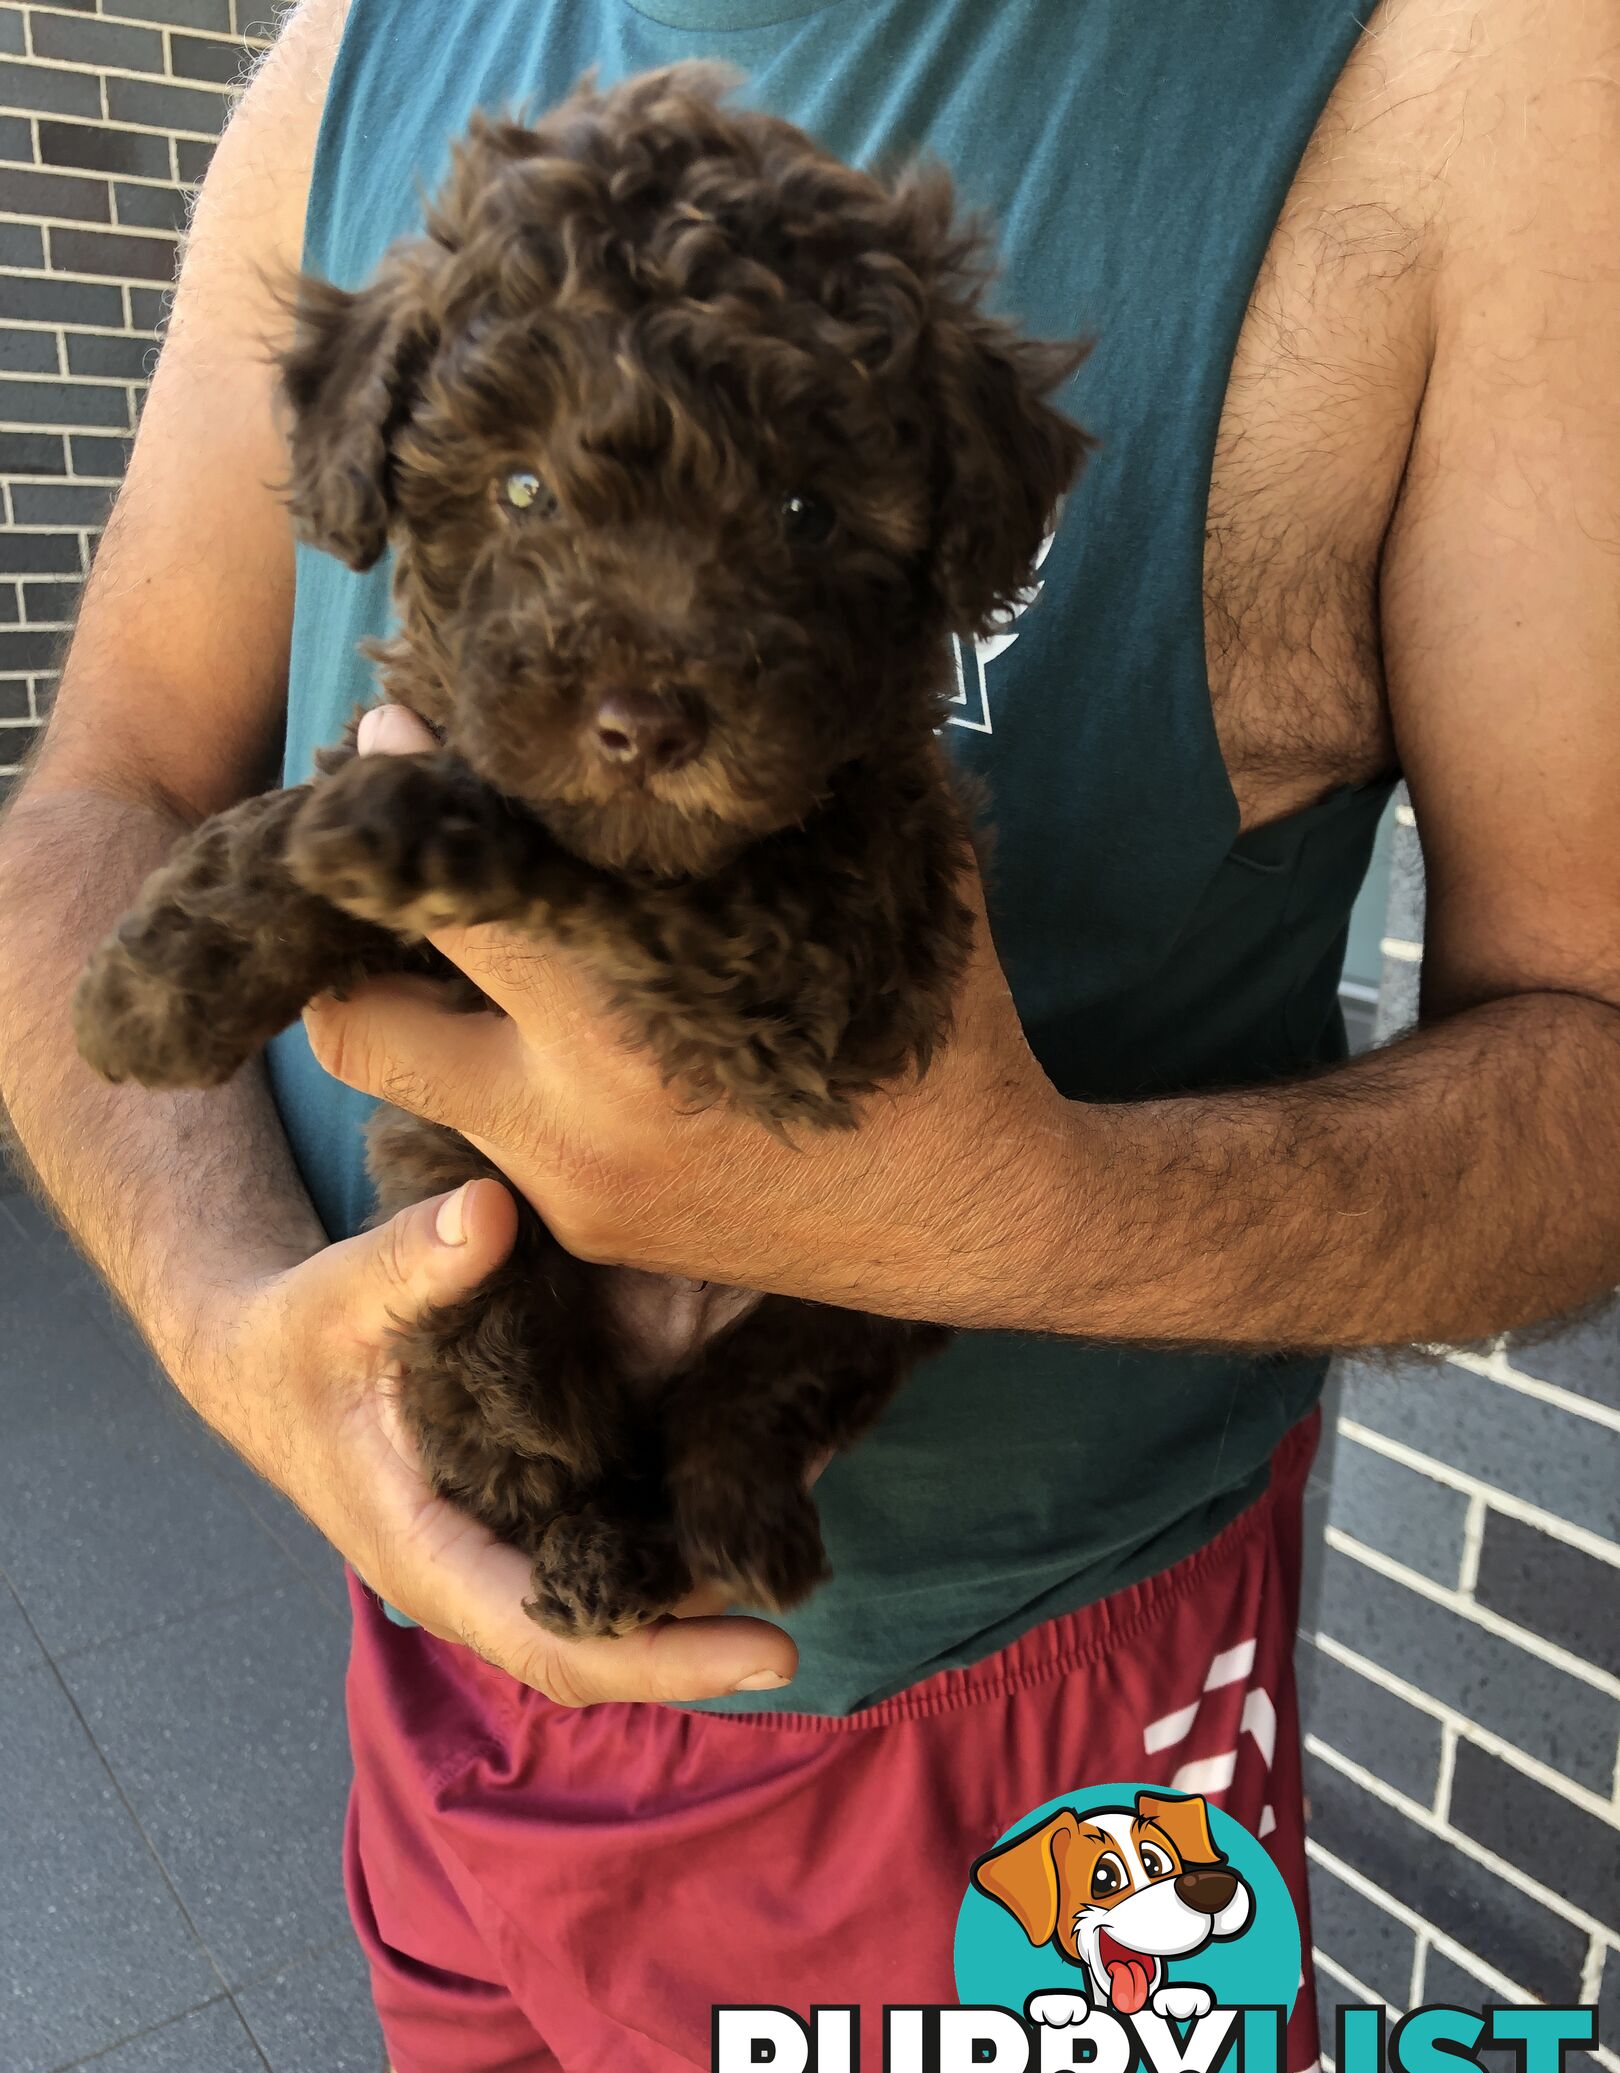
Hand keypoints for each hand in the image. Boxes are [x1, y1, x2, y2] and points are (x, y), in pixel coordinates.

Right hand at [189, 1177, 799, 1703]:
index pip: (553, 1636)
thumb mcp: (337, 1294)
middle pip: (599, 1644)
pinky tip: (742, 1495)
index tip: (770, 1652)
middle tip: (802, 1613)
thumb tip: (490, 1212)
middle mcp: (473, 1570)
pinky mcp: (523, 1508)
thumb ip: (410, 1260)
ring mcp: (502, 1545)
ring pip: (610, 1601)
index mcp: (427, 1551)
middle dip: (699, 1641)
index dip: (663, 1654)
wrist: (261, 1356)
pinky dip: (668, 1537)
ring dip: (693, 1594)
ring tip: (798, 1549)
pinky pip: (605, 1543)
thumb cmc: (295, 1335)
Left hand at [303, 706, 1082, 1329]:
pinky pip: (490, 1137)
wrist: (982, 1218)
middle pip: (358, 1025)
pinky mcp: (591, 1232)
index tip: (390, 739)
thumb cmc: (946, 1035)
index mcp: (631, 1023)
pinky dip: (498, 1074)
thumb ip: (812, 789)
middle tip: (383, 877)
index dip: (399, 805)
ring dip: (416, 1014)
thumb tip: (755, 674)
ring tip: (458, 949)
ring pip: (411, 1091)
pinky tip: (553, 1027)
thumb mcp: (890, 885)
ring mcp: (569, 1192)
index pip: (448, 898)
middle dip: (351, 944)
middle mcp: (570, 1122)